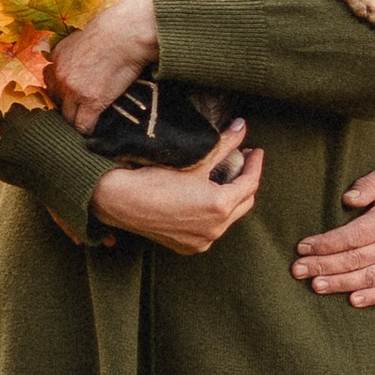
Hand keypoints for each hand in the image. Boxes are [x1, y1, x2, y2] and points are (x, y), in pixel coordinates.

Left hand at [50, 0, 160, 130]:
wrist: (128, 33)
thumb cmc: (114, 28)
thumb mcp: (83, 35)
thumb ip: (73, 51)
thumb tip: (77, 61)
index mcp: (57, 57)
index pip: (50, 83)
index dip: (61, 91)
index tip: (70, 95)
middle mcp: (60, 74)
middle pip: (56, 101)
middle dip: (67, 106)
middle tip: (81, 108)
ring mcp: (73, 89)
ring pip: (67, 117)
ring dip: (77, 119)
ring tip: (88, 121)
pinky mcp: (91, 101)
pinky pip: (83, 125)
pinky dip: (88, 129)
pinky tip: (94, 128)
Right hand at [91, 143, 262, 255]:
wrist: (119, 201)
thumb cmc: (154, 178)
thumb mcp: (195, 160)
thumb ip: (224, 145)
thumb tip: (241, 127)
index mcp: (220, 207)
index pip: (250, 183)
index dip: (255, 165)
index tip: (255, 151)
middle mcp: (214, 230)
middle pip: (244, 202)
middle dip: (246, 181)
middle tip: (242, 162)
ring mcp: (201, 242)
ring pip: (228, 218)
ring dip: (231, 198)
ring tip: (225, 177)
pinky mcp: (188, 247)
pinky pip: (211, 229)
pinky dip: (215, 214)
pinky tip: (207, 198)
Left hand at [294, 166, 374, 308]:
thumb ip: (368, 185)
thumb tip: (347, 199)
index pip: (354, 235)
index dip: (327, 243)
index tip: (303, 247)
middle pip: (356, 258)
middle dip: (324, 265)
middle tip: (298, 270)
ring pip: (369, 276)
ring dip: (341, 283)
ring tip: (316, 285)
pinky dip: (372, 297)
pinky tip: (352, 301)